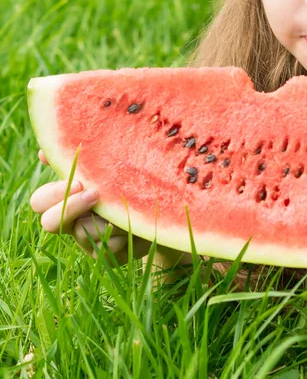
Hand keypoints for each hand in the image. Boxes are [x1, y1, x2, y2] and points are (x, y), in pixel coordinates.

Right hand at [30, 150, 150, 263]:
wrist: (163, 210)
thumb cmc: (130, 185)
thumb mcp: (107, 171)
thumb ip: (78, 162)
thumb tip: (42, 154)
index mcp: (67, 202)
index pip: (39, 201)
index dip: (53, 193)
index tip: (79, 182)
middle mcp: (73, 224)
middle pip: (49, 222)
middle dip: (70, 207)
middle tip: (95, 194)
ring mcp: (88, 243)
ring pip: (83, 232)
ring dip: (108, 216)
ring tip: (126, 207)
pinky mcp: (107, 257)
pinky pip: (107, 247)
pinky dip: (123, 232)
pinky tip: (135, 225)